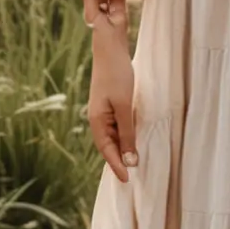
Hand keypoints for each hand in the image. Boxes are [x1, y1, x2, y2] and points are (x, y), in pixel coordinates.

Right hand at [76, 0, 137, 181]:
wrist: (110, 48)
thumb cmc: (116, 75)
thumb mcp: (124, 106)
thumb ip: (127, 133)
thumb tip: (129, 159)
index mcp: (97, 120)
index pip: (106, 150)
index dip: (116, 165)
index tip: (126, 180)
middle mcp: (98, 117)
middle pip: (108, 145)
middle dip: (117, 160)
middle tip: (129, 176)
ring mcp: (103, 109)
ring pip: (113, 135)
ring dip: (122, 148)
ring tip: (132, 162)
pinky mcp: (111, 102)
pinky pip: (117, 124)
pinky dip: (124, 134)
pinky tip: (131, 138)